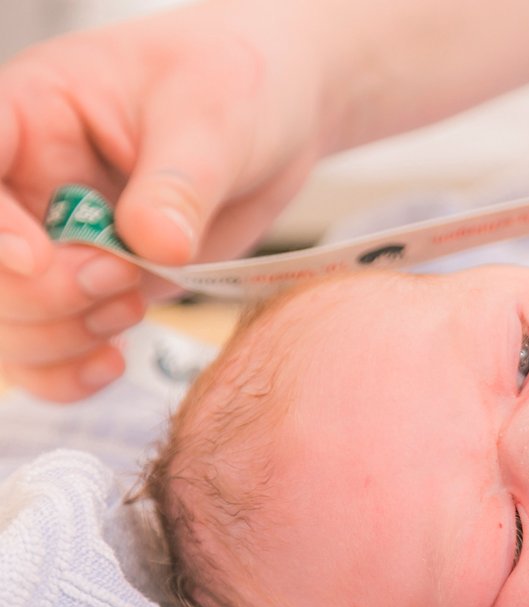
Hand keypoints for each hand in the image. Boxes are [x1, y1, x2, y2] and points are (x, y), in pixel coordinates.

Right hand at [0, 0, 327, 400]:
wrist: (273, 119)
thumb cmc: (235, 86)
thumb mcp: (215, 119)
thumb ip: (180, 184)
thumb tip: (155, 243)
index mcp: (29, 114)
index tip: (34, 258)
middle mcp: (22, 184)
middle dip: (41, 294)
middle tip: (121, 280)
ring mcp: (53, 243)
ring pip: (6, 319)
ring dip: (58, 335)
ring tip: (132, 305)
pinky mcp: (91, 289)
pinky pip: (45, 351)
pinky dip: (67, 370)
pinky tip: (111, 362)